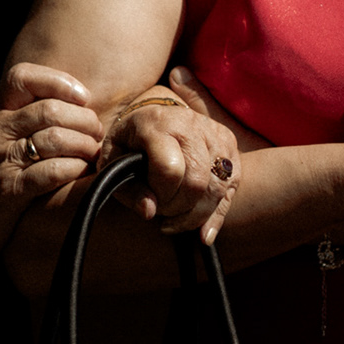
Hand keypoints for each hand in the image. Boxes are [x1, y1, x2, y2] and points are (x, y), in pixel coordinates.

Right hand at [0, 63, 104, 268]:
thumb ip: (20, 121)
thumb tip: (69, 110)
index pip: (23, 77)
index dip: (58, 81)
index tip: (81, 98)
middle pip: (50, 109)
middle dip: (84, 119)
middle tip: (96, 133)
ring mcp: (1, 160)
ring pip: (55, 138)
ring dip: (84, 145)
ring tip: (93, 154)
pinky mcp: (9, 190)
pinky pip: (51, 171)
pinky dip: (74, 169)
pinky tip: (81, 172)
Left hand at [99, 76, 242, 244]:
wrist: (154, 113)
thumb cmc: (130, 141)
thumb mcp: (114, 161)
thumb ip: (128, 189)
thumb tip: (150, 212)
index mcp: (158, 124)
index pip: (170, 170)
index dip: (161, 196)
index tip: (151, 202)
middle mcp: (190, 124)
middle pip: (197, 182)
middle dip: (180, 209)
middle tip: (163, 213)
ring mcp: (214, 133)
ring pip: (217, 188)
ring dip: (197, 215)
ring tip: (177, 220)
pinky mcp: (229, 145)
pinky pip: (229, 188)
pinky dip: (216, 213)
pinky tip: (202, 230)